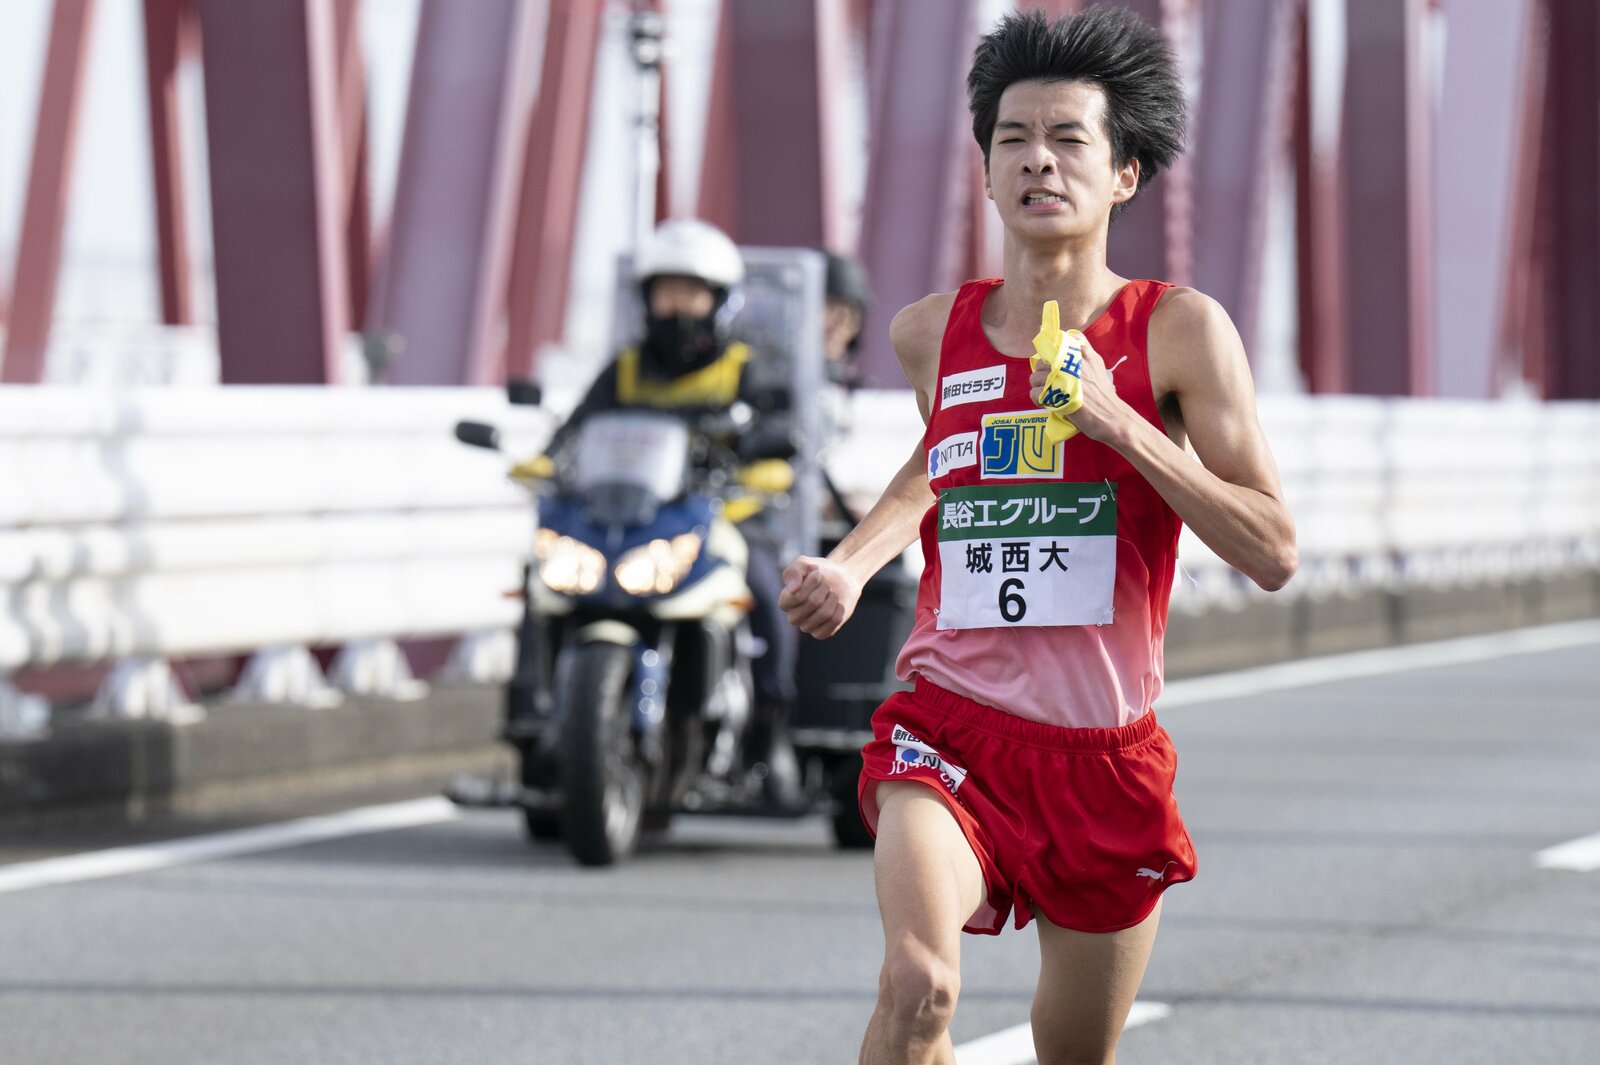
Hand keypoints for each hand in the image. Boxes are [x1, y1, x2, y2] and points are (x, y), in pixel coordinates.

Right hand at [779, 556, 862, 638]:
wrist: (840, 580)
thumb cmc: (818, 572)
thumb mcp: (803, 563)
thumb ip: (794, 571)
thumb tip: (793, 588)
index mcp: (785, 601)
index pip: (797, 595)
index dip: (811, 583)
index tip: (817, 573)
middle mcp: (793, 617)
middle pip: (813, 603)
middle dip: (824, 589)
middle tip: (826, 585)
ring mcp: (807, 627)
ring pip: (825, 613)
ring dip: (833, 598)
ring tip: (831, 594)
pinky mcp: (821, 633)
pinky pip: (834, 622)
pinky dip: (839, 610)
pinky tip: (837, 605)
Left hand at [1028, 329, 1131, 443]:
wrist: (1112, 417)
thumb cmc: (1104, 396)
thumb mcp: (1098, 369)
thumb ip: (1084, 359)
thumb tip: (1063, 357)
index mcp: (1085, 354)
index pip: (1063, 339)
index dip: (1054, 351)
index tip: (1055, 363)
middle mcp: (1073, 362)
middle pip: (1043, 362)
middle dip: (1043, 374)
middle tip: (1051, 385)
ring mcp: (1064, 377)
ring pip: (1035, 377)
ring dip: (1039, 387)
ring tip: (1049, 396)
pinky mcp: (1057, 393)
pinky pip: (1035, 392)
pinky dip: (1038, 400)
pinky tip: (1048, 404)